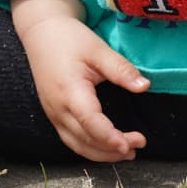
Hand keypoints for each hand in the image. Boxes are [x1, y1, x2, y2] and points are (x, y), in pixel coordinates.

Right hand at [13, 0, 150, 161]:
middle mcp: (58, 108)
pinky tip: (106, 147)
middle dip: (112, 149)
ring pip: (77, 145)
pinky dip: (90, 148)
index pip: (90, 122)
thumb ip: (121, 69)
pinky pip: (71, 139)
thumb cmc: (70, 39)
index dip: (110, 137)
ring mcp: (53, 114)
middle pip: (85, 139)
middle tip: (139, 144)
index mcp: (69, 91)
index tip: (130, 145)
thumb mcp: (98, 49)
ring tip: (128, 152)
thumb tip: (145, 86)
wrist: (41, 33)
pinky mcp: (54, 115)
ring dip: (102, 153)